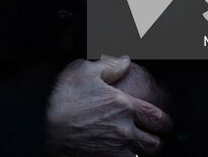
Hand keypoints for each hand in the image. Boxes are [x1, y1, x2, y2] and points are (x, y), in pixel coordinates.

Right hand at [45, 56, 171, 155]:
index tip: (163, 123)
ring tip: (140, 150)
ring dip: (144, 154)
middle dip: (156, 141)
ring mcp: (116, 150)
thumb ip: (109, 66)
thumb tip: (126, 60)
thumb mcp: (83, 72)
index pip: (157, 117)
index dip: (164, 122)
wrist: (43, 130)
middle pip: (155, 143)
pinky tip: (123, 155)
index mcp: (124, 105)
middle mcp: (125, 130)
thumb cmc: (63, 100)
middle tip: (153, 138)